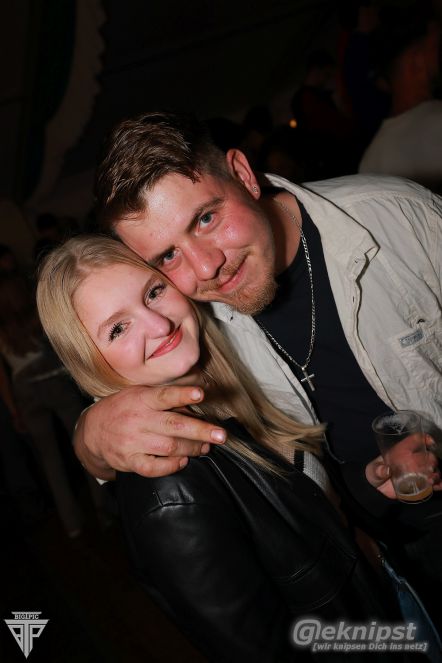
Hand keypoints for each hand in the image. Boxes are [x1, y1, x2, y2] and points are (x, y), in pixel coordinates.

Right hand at [74, 385, 225, 479]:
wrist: (93, 430)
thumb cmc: (125, 408)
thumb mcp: (141, 394)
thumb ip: (166, 399)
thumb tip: (197, 403)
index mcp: (143, 399)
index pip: (165, 395)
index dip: (183, 395)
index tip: (201, 394)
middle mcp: (138, 419)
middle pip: (174, 425)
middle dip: (201, 431)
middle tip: (221, 436)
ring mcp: (133, 441)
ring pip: (168, 447)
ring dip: (192, 448)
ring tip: (205, 447)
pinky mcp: (129, 460)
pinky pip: (153, 467)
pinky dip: (170, 466)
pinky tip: (183, 461)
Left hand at [365, 438, 441, 499]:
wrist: (376, 490)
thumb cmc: (375, 473)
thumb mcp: (372, 470)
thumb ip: (378, 470)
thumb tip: (386, 470)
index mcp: (402, 451)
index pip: (415, 440)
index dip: (424, 438)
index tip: (430, 442)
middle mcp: (413, 460)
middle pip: (428, 456)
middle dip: (432, 460)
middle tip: (429, 469)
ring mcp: (418, 472)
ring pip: (434, 470)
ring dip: (436, 474)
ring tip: (431, 481)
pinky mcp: (420, 484)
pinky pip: (434, 483)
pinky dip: (439, 484)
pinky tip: (439, 486)